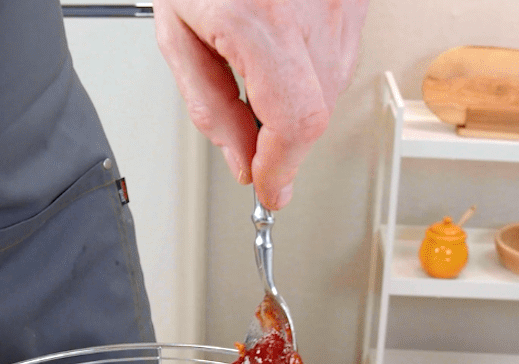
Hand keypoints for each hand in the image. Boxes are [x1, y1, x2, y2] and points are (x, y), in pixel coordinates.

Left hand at [153, 0, 368, 209]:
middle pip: (317, 113)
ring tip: (258, 85)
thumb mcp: (177, 32)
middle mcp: (310, 10)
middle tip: (256, 151)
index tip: (270, 189)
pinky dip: (312, 77)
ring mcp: (340, 2)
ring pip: (333, 90)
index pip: (294, 121)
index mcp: (257, 20)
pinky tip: (282, 60)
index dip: (282, 167)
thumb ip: (209, 105)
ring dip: (297, 109)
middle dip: (284, 144)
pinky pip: (340, 59)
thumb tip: (241, 157)